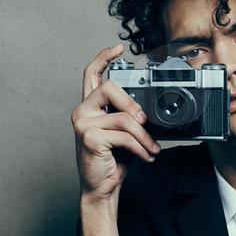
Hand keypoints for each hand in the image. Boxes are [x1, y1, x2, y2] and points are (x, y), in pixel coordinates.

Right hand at [72, 44, 162, 202]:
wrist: (101, 188)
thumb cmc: (112, 160)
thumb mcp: (124, 133)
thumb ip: (130, 116)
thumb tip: (149, 110)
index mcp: (90, 106)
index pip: (92, 73)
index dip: (104, 57)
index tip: (118, 48)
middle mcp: (83, 111)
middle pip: (110, 87)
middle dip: (133, 104)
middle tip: (145, 121)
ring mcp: (83, 123)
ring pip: (123, 117)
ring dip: (144, 136)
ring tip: (152, 148)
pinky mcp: (89, 138)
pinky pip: (123, 135)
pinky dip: (140, 147)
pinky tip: (146, 155)